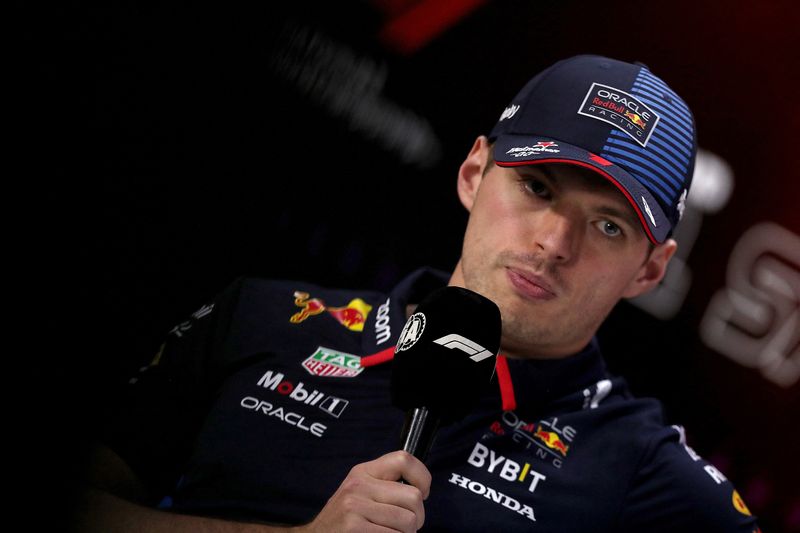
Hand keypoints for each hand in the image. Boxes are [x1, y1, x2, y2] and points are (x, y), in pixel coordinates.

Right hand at [296, 450, 430, 532]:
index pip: (403, 459)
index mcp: (363, 472)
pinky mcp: (355, 529)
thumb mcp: (360, 492)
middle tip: (406, 525)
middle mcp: (358, 486)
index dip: (422, 477)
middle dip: (417, 517)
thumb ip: (385, 485)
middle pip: (413, 497)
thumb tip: (421, 489)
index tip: (423, 493)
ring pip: (408, 521)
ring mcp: (355, 508)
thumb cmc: (345, 519)